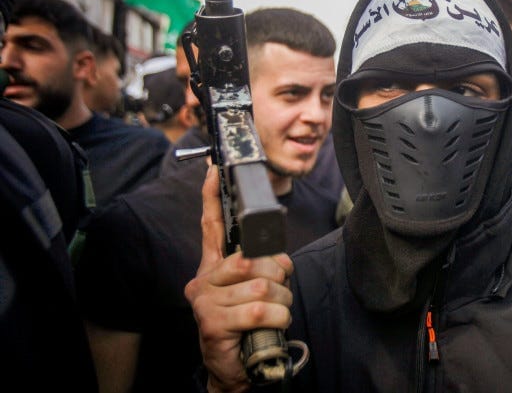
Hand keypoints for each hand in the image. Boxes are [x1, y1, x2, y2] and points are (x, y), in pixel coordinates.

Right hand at [184, 165, 293, 392]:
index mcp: (214, 268)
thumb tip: (277, 257)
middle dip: (278, 276)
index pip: (211, 226)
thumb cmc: (247, 326)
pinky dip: (277, 318)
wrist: (235, 369)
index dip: (212, 197)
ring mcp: (204, 302)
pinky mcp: (212, 323)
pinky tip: (271, 326)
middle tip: (279, 293)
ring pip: (260, 285)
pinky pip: (259, 309)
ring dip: (281, 301)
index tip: (213, 169)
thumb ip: (259, 268)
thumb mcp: (253, 292)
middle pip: (252, 259)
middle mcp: (203, 280)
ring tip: (275, 313)